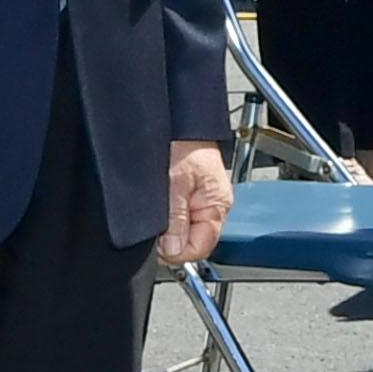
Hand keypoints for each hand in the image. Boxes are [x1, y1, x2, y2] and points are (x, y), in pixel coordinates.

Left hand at [157, 138, 232, 266]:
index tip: (158, 246)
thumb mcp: (176, 183)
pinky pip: (180, 218)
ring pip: (185, 232)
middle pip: (192, 242)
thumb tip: (173, 251)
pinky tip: (160, 206)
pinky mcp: (191, 196)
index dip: (177, 252)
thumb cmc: (183, 143)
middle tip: (155, 226)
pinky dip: (168, 217)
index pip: (200, 248)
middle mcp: (213, 207)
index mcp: (217, 206)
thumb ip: (176, 219)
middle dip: (172, 241)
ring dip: (169, 229)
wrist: (181, 119)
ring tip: (158, 210)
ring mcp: (203, 202)